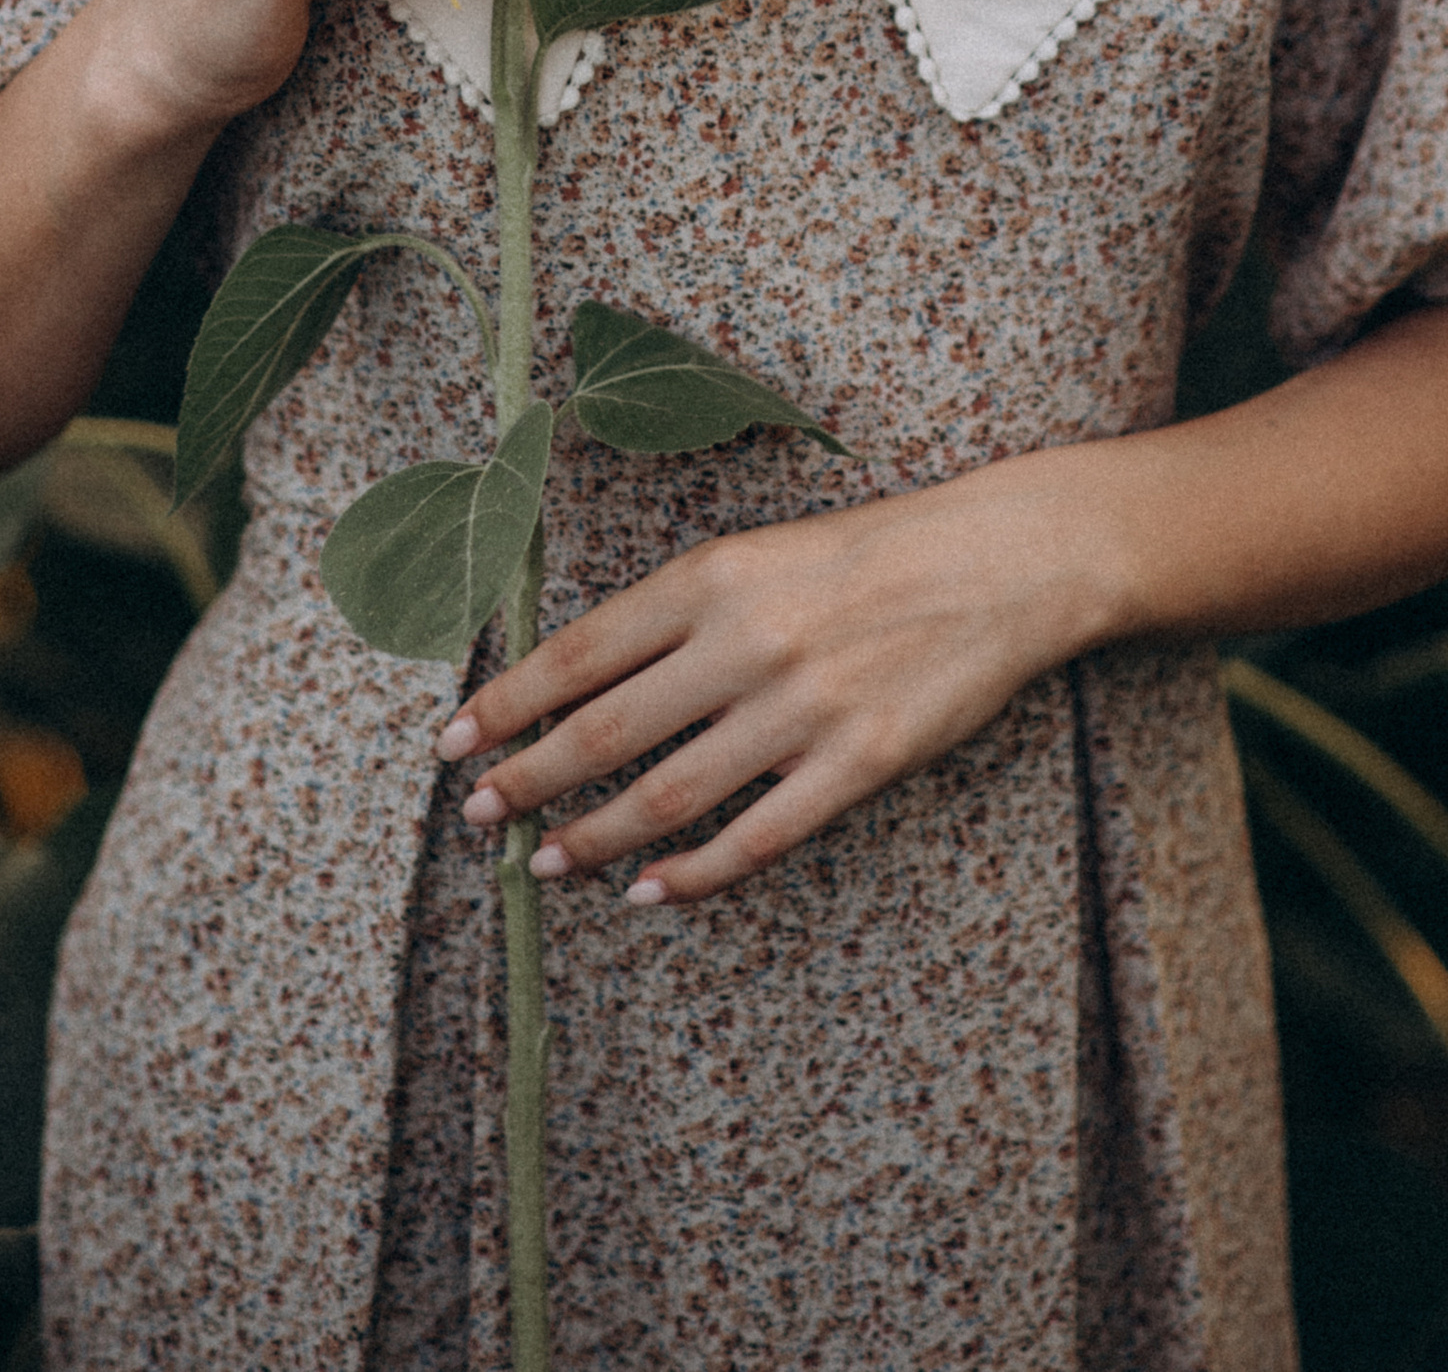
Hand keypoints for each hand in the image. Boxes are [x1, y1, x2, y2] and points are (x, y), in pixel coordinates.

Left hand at [435, 460, 1100, 905]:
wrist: (993, 562)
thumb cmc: (864, 556)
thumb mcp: (757, 556)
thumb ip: (676, 614)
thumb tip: (576, 679)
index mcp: (713, 577)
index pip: (580, 651)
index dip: (507, 703)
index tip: (454, 742)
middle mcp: (747, 642)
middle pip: (606, 730)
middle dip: (529, 778)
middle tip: (479, 813)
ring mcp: (802, 708)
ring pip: (668, 795)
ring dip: (594, 838)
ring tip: (546, 860)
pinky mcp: (858, 763)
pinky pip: (756, 838)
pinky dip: (692, 875)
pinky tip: (648, 891)